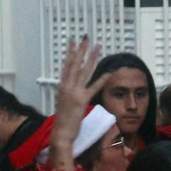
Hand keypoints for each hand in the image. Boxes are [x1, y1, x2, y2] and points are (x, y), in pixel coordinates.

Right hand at [51, 38, 104, 168]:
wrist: (61, 132)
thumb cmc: (63, 120)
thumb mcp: (63, 103)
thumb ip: (68, 93)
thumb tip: (71, 88)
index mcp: (62, 86)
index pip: (66, 65)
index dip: (70, 53)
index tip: (73, 42)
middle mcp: (66, 86)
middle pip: (74, 64)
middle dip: (80, 50)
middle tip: (86, 37)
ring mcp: (73, 92)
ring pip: (84, 71)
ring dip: (91, 58)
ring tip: (98, 47)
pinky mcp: (81, 99)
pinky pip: (94, 86)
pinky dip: (102, 78)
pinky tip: (110, 71)